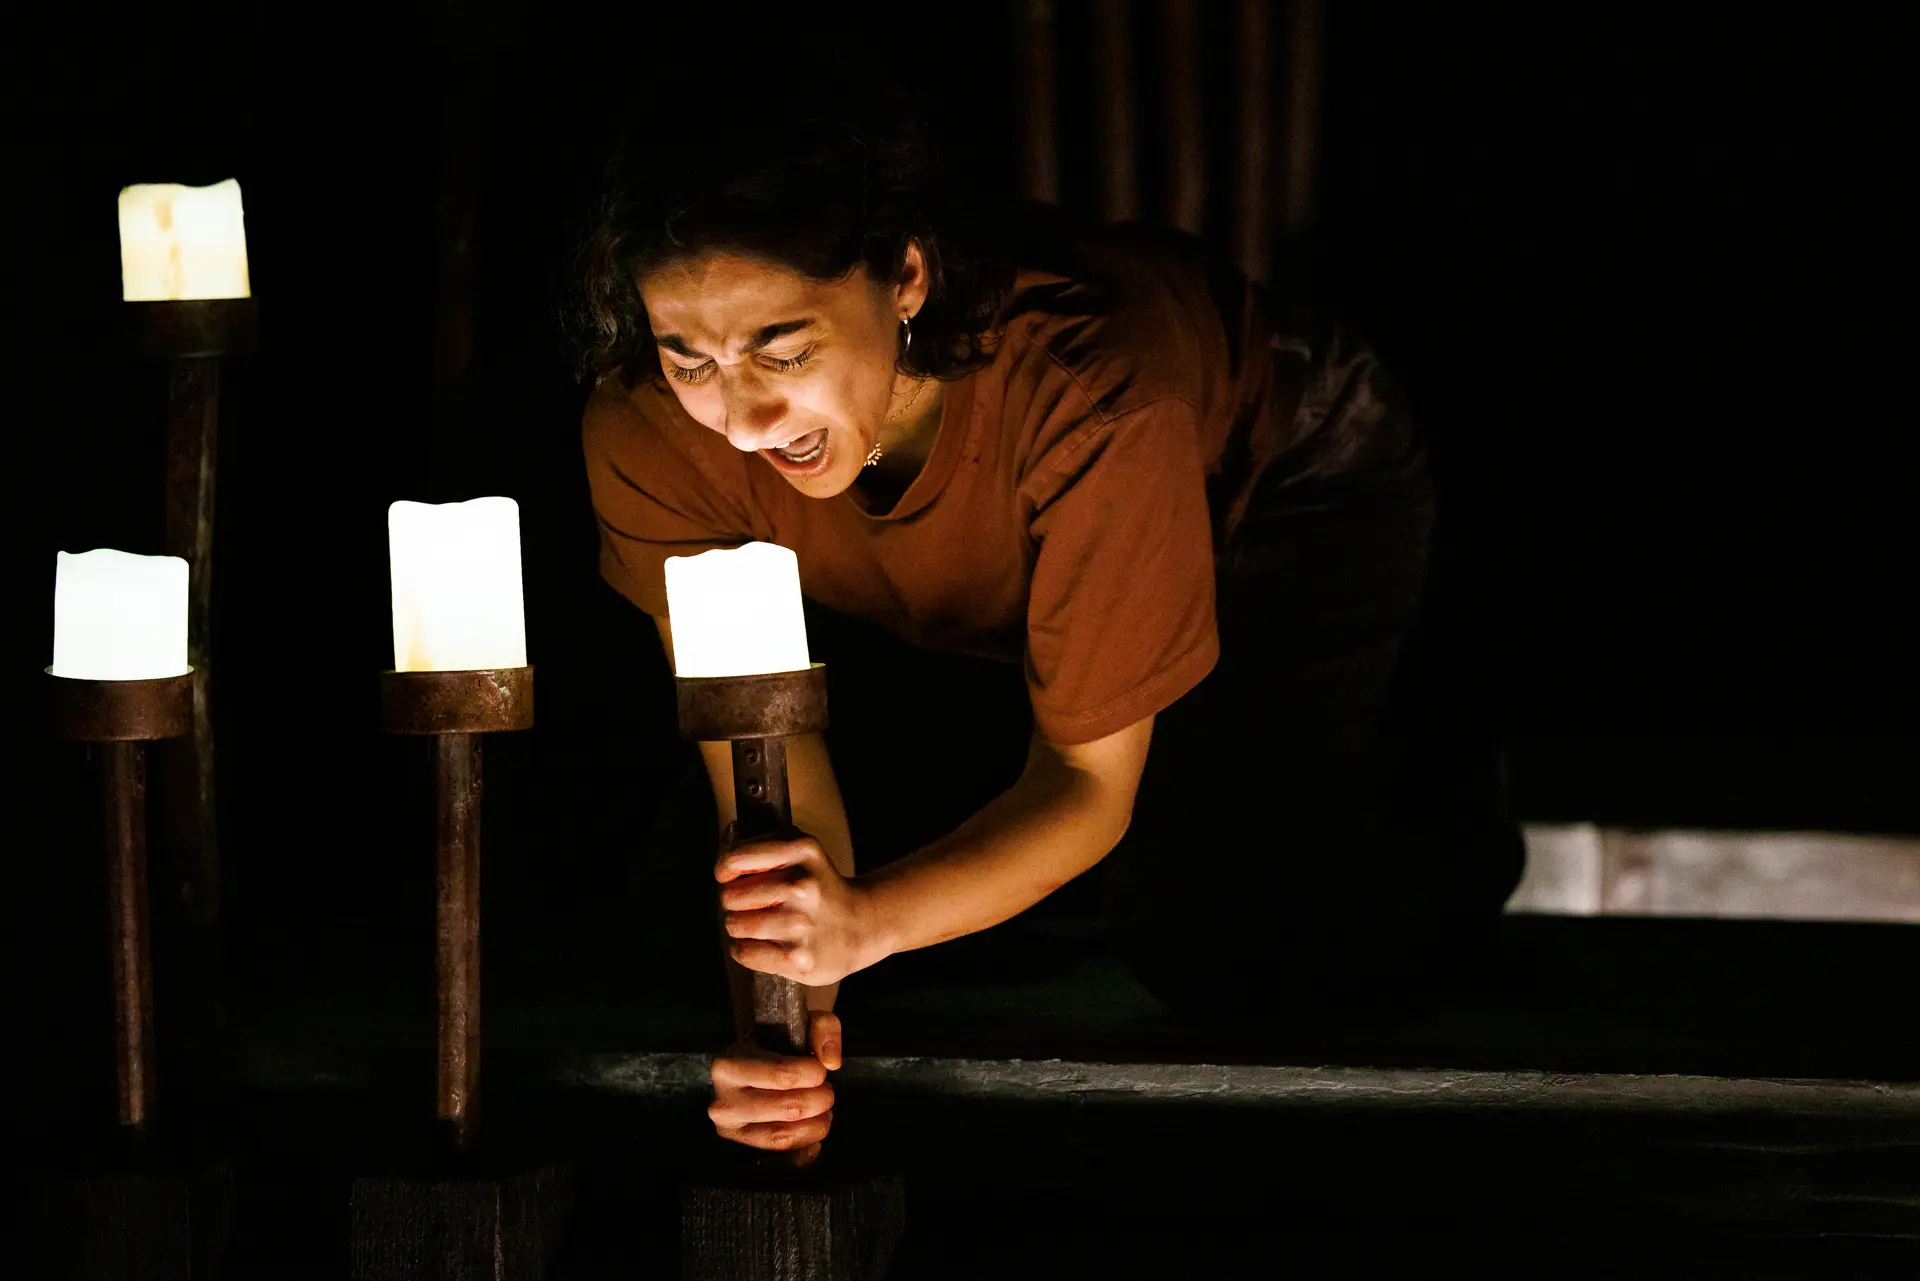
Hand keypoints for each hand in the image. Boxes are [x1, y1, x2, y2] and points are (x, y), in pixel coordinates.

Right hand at [707, 1010, 843, 1164]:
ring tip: (824, 1110)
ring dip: (816, 1124)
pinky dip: (806, 1150)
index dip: (814, 1074)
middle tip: (827, 1090)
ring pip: (784, 1136)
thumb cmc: (779, 1041)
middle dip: (820, 1099)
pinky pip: (783, 1158)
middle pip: (788, 1108)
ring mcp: (731, 1130)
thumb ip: (823, 1029)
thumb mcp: (801, 1021)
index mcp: (728, 1066)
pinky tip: (815, 1138)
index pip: (781, 1076)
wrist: (758, 1059)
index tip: (821, 1069)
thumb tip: (830, 1061)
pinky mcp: (745, 1149)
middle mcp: (723, 1102)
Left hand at [718, 830, 880, 987]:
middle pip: (730, 896)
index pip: (735, 859)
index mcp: (802, 852)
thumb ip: (764, 850)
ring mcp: (801, 925)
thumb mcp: (802, 853)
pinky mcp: (798, 958)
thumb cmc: (819, 889)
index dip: (724, 870)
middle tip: (753, 905)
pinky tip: (761, 945)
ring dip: (739, 927)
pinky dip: (743, 950)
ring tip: (757, 926)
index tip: (729, 877)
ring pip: (736, 925)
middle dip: (734, 902)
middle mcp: (802, 886)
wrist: (861, 926)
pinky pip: (745, 953)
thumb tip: (724, 870)